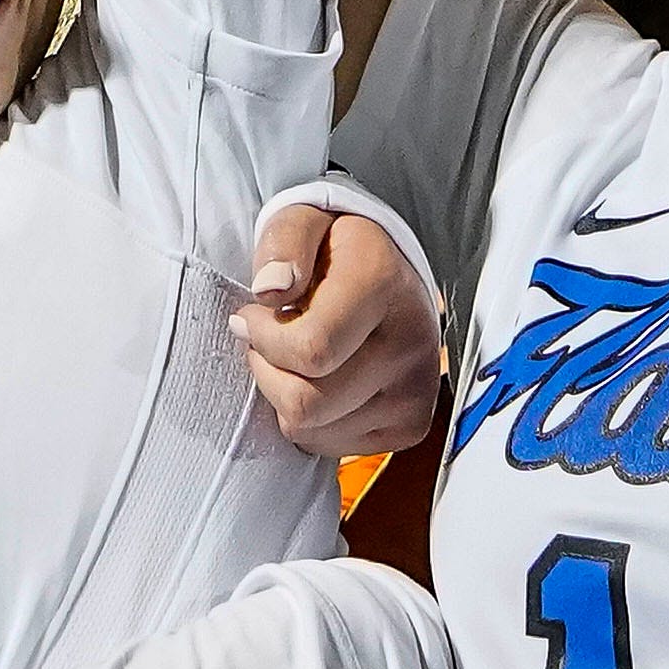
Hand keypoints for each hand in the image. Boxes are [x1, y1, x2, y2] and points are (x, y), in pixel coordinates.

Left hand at [235, 201, 440, 457]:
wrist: (393, 276)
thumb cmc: (334, 251)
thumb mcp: (304, 221)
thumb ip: (283, 244)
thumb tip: (270, 290)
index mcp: (382, 285)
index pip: (310, 350)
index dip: (263, 339)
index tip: (253, 314)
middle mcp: (409, 343)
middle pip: (307, 403)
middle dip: (268, 372)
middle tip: (268, 340)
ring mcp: (414, 391)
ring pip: (313, 430)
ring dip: (285, 397)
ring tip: (296, 358)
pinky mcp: (410, 425)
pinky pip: (332, 446)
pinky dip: (311, 421)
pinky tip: (320, 381)